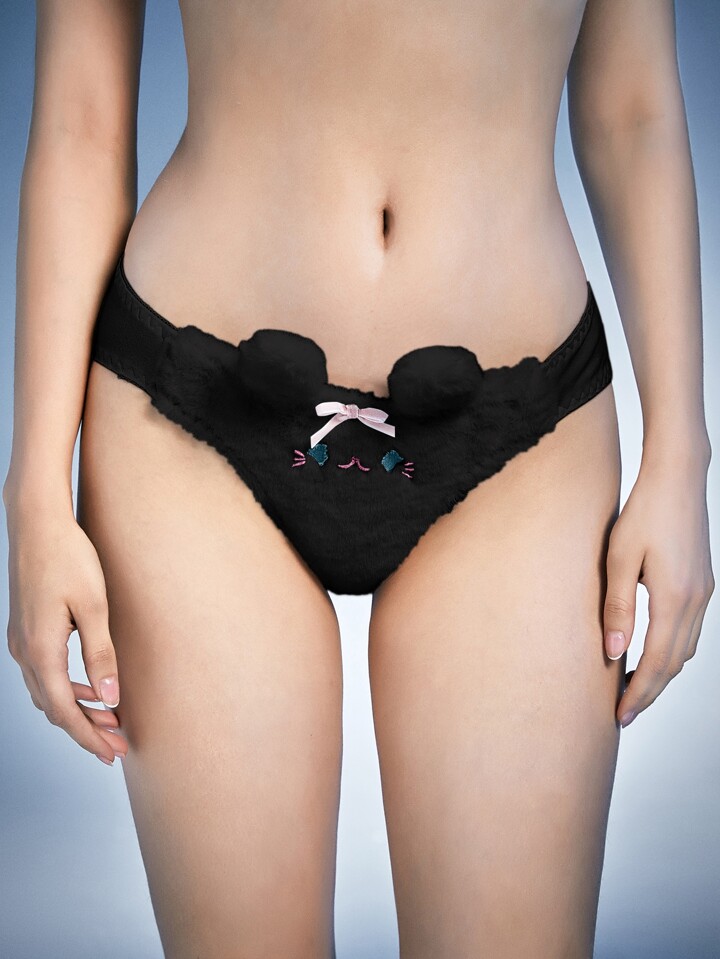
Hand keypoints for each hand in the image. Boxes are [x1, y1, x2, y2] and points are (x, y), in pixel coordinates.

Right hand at [4, 500, 127, 764]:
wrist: (37, 522)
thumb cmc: (69, 558)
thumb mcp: (94, 607)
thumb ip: (101, 656)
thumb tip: (110, 700)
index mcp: (41, 651)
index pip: (66, 712)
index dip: (89, 736)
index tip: (114, 753)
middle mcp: (24, 652)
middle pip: (55, 708)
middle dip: (86, 730)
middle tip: (117, 748)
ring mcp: (20, 641)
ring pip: (48, 692)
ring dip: (78, 710)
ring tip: (110, 721)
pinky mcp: (25, 629)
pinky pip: (44, 673)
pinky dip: (67, 688)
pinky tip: (91, 687)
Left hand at [603, 454, 714, 726]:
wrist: (678, 477)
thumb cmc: (644, 512)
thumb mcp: (619, 558)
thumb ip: (616, 607)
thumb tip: (613, 653)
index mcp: (674, 598)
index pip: (657, 662)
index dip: (639, 692)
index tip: (621, 715)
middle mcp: (695, 601)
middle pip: (675, 663)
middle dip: (650, 691)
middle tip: (625, 714)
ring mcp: (703, 592)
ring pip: (685, 649)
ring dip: (662, 673)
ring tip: (634, 687)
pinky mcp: (702, 583)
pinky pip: (689, 630)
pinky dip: (672, 650)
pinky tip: (652, 651)